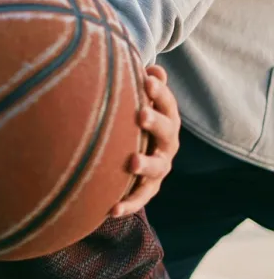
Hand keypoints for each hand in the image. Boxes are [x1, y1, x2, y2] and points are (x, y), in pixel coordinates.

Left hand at [112, 65, 180, 216]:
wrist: (139, 153)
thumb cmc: (134, 118)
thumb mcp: (141, 101)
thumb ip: (147, 87)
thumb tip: (154, 69)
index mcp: (167, 118)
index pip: (167, 103)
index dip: (159, 92)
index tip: (146, 81)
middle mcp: (167, 143)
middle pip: (166, 131)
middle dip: (155, 122)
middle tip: (141, 114)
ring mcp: (160, 167)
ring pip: (157, 167)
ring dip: (145, 164)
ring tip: (131, 162)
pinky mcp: (148, 188)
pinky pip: (139, 198)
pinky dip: (127, 204)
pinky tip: (111, 209)